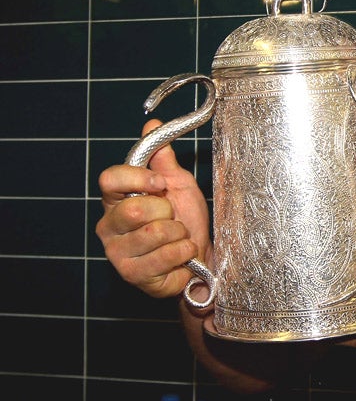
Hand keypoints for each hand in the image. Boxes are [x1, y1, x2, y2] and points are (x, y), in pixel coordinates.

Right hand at [95, 118, 210, 297]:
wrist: (201, 259)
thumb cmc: (187, 222)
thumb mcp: (178, 185)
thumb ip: (162, 160)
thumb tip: (151, 125)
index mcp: (116, 199)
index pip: (109, 179)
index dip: (139, 178)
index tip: (161, 184)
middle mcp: (109, 226)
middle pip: (136, 208)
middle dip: (167, 211)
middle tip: (173, 218)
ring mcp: (117, 253)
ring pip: (154, 232)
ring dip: (179, 234)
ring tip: (178, 238)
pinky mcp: (132, 275)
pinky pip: (166, 255)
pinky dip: (183, 251)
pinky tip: (181, 255)